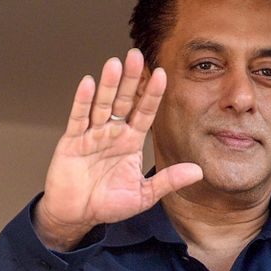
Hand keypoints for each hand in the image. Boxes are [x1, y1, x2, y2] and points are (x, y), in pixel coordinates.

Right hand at [34, 49, 202, 249]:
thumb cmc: (108, 204)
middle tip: (137, 55)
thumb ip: (168, 181)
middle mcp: (112, 134)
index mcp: (130, 142)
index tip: (162, 74)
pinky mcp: (71, 141)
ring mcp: (91, 135)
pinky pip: (78, 118)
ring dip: (109, 85)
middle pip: (124, 101)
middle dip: (131, 79)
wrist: (76, 215)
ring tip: (116, 63)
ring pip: (102, 104)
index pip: (144, 113)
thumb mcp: (143, 195)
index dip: (152, 95)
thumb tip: (198, 172)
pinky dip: (82, 101)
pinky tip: (88, 83)